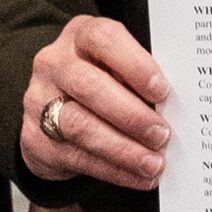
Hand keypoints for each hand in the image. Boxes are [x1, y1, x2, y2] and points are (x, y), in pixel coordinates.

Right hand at [19, 16, 169, 189]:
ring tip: (153, 162)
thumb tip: (176, 105)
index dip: (135, 64)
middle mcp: (55, 64)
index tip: (162, 90)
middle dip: (131, 115)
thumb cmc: (100, 81)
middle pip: (89, 86)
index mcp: (80, 35)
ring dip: (123, 149)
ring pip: (80, 126)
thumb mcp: (117, 66)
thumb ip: (139, 77)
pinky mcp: (35, 138)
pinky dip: (113, 170)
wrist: (51, 109)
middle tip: (162, 134)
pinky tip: (137, 176)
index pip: (104, 39)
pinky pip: (77, 157)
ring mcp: (39, 100)